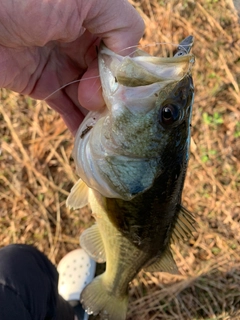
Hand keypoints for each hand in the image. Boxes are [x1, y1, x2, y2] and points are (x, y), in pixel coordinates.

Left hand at [0, 0, 143, 133]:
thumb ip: (121, 25)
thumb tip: (123, 67)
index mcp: (95, 22)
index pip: (122, 54)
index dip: (122, 74)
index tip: (113, 87)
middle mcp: (82, 44)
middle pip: (107, 80)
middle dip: (109, 98)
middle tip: (99, 107)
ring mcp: (63, 67)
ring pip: (89, 98)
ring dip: (98, 117)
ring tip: (106, 135)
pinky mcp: (43, 86)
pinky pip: (66, 108)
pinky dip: (77, 124)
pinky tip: (89, 139)